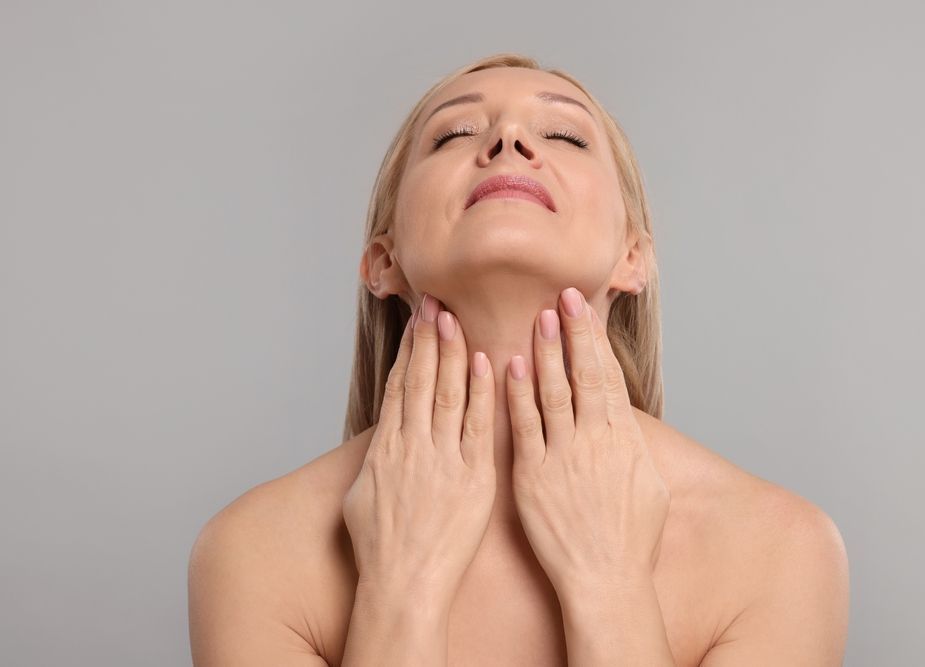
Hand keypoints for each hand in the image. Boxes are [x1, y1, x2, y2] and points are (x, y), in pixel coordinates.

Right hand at [342, 294, 496, 608]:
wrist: (403, 583)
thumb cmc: (380, 547)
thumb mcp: (361, 495)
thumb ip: (376, 459)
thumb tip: (383, 436)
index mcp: (385, 448)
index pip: (399, 386)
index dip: (409, 350)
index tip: (417, 321)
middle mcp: (412, 446)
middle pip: (421, 380)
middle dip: (429, 338)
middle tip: (437, 303)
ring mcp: (443, 460)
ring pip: (447, 393)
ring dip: (452, 353)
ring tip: (455, 318)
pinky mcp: (473, 477)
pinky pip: (477, 425)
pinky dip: (480, 392)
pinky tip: (485, 363)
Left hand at [505, 287, 670, 594]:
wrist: (605, 581)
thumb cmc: (631, 540)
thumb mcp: (650, 486)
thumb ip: (634, 445)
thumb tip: (625, 418)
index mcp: (625, 440)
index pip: (609, 377)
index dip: (595, 340)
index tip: (583, 309)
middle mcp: (596, 441)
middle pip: (584, 375)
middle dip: (573, 332)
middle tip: (561, 296)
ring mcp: (563, 457)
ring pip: (553, 392)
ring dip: (545, 353)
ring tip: (537, 318)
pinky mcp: (533, 478)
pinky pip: (524, 428)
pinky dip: (517, 395)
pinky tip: (508, 367)